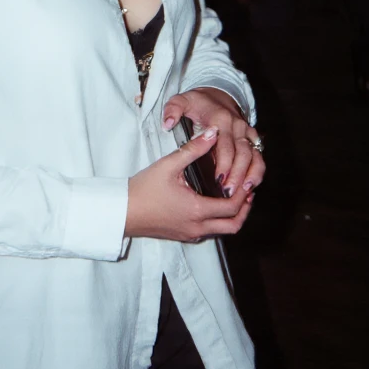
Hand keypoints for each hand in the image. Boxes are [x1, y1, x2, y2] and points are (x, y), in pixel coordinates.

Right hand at [125, 128, 254, 241]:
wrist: (121, 212)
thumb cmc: (142, 189)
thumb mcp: (168, 165)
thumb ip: (193, 149)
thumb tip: (213, 133)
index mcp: (197, 210)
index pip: (233, 206)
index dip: (244, 193)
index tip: (247, 179)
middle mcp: (197, 227)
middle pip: (233, 225)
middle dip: (244, 209)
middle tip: (247, 191)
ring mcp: (190, 233)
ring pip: (223, 231)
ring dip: (233, 216)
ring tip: (234, 196)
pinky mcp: (182, 235)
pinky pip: (209, 232)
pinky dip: (219, 220)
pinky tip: (214, 204)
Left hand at [162, 87, 263, 210]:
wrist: (217, 96)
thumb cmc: (197, 103)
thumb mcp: (182, 101)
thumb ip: (172, 110)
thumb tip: (167, 124)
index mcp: (221, 119)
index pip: (225, 145)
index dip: (224, 164)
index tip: (218, 181)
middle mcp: (237, 126)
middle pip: (243, 153)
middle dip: (237, 175)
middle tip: (228, 193)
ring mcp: (247, 132)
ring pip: (254, 156)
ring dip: (251, 175)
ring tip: (244, 193)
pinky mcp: (252, 139)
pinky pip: (259, 157)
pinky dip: (257, 172)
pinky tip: (251, 187)